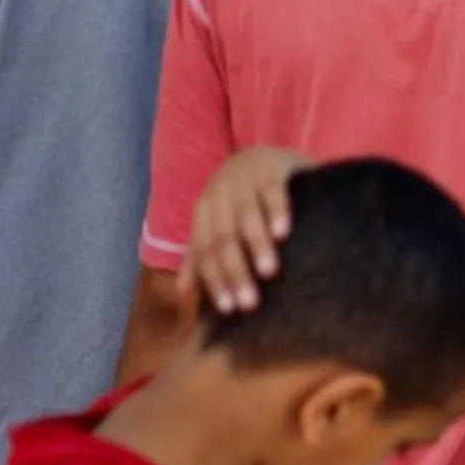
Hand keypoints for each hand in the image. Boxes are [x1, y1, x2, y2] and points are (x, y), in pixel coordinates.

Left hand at [182, 147, 308, 312]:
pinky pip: (273, 191)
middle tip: (250, 302)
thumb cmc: (243, 199)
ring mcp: (244, 179)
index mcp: (204, 211)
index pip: (206, 250)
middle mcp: (219, 194)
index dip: (216, 280)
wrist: (264, 155)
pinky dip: (277, 211)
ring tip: (268, 271)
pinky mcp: (272, 167)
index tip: (230, 309)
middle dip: (235, 271)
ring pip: (246, 216)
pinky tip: (283, 232)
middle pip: (224, 238)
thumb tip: (182, 291)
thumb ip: (201, 254)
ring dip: (256, 244)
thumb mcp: (218, 224)